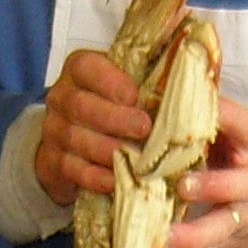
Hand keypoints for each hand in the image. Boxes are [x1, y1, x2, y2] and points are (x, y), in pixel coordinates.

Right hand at [33, 50, 148, 202]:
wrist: (72, 141)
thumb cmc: (110, 107)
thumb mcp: (125, 85)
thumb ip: (149, 80)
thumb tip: (195, 78)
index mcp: (80, 70)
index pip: (86, 68)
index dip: (110, 82)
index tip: (134, 96)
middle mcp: (62, 96)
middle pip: (81, 105)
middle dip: (115, 119)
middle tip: (144, 128)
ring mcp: (54, 130)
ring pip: (76, 139)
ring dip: (108, 150)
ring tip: (135, 159)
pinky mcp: (53, 160)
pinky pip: (72, 169)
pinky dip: (95, 177)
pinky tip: (115, 180)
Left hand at [153, 98, 247, 247]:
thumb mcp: (241, 134)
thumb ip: (211, 118)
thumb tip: (160, 90)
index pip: (243, 125)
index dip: (224, 117)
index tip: (196, 108)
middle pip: (242, 185)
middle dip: (214, 185)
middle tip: (183, 184)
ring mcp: (241, 216)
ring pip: (218, 227)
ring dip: (190, 235)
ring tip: (164, 238)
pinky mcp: (225, 243)